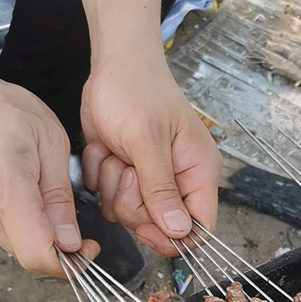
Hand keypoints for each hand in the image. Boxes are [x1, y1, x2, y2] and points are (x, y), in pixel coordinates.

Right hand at [0, 69, 98, 275]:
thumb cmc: (3, 112)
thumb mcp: (50, 142)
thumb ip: (60, 198)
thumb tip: (70, 243)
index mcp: (3, 185)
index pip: (35, 253)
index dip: (68, 262)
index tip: (87, 248)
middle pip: (29, 253)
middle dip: (57, 244)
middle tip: (67, 213)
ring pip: (18, 248)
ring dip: (38, 233)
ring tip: (36, 192)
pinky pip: (4, 239)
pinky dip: (20, 227)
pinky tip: (18, 195)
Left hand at [80, 48, 219, 255]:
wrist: (112, 63)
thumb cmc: (136, 89)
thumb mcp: (147, 140)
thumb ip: (161, 189)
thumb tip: (178, 231)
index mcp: (197, 171)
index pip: (200, 226)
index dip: (175, 238)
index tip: (147, 229)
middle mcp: (177, 179)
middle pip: (158, 225)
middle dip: (133, 203)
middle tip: (126, 170)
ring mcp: (149, 178)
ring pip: (128, 213)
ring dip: (113, 186)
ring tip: (116, 151)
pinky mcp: (125, 174)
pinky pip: (108, 197)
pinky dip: (100, 174)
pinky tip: (106, 148)